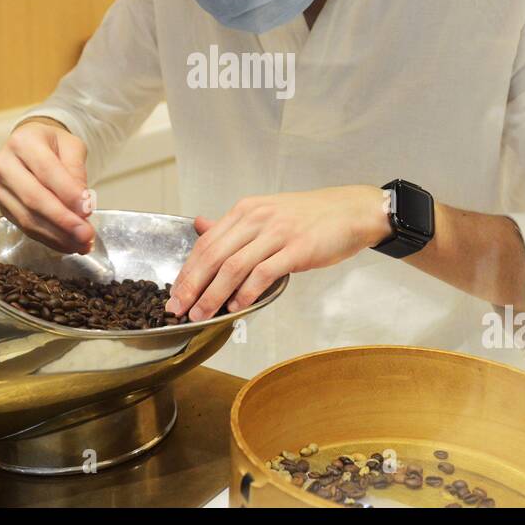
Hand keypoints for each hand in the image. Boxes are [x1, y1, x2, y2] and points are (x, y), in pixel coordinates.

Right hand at [0, 117, 94, 253]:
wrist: (29, 144)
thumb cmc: (52, 144)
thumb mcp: (71, 146)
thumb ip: (76, 171)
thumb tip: (82, 205)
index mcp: (22, 141)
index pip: (46, 170)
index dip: (67, 193)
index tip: (88, 210)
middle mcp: (3, 164)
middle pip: (33, 198)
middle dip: (63, 221)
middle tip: (87, 235)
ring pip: (28, 218)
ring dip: (57, 236)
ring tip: (82, 244)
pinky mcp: (1, 207)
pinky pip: (25, 227)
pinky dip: (49, 239)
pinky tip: (68, 244)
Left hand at [168, 186, 391, 320]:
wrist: (350, 211)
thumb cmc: (309, 217)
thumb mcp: (267, 212)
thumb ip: (234, 224)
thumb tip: (200, 226)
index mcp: (246, 210)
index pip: (206, 243)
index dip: (187, 270)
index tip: (174, 293)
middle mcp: (257, 218)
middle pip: (214, 255)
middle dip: (192, 286)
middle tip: (178, 308)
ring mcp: (277, 233)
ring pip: (234, 267)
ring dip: (213, 294)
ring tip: (202, 314)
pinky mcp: (297, 249)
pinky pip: (264, 273)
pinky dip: (247, 292)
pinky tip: (237, 306)